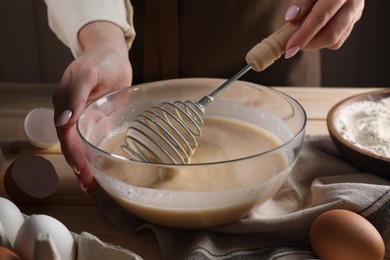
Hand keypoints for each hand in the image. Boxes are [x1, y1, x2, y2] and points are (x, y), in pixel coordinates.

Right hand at [52, 21, 132, 192]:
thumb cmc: (100, 60)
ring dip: (86, 165)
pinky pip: (94, 140)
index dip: (72, 152)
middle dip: (79, 165)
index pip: (66, 134)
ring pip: (83, 146)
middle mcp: (73, 114)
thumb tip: (63, 121)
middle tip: (88, 185)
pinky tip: (100, 168)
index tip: (81, 168)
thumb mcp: (87, 73)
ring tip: (92, 185)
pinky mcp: (98, 120)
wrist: (113, 55)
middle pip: (72, 145)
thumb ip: (75, 95)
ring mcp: (86, 118)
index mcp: (65, 104)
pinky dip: (96, 155)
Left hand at [284, 0, 363, 57]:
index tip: (289, 47)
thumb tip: (291, 17)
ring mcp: (356, 13)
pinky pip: (337, 40)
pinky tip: (312, 32)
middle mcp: (353, 3)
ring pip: (335, 41)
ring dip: (314, 43)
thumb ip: (301, 1)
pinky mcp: (353, 21)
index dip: (304, 34)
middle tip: (291, 47)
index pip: (322, 16)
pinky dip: (321, 40)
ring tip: (300, 34)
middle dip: (308, 44)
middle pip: (331, 34)